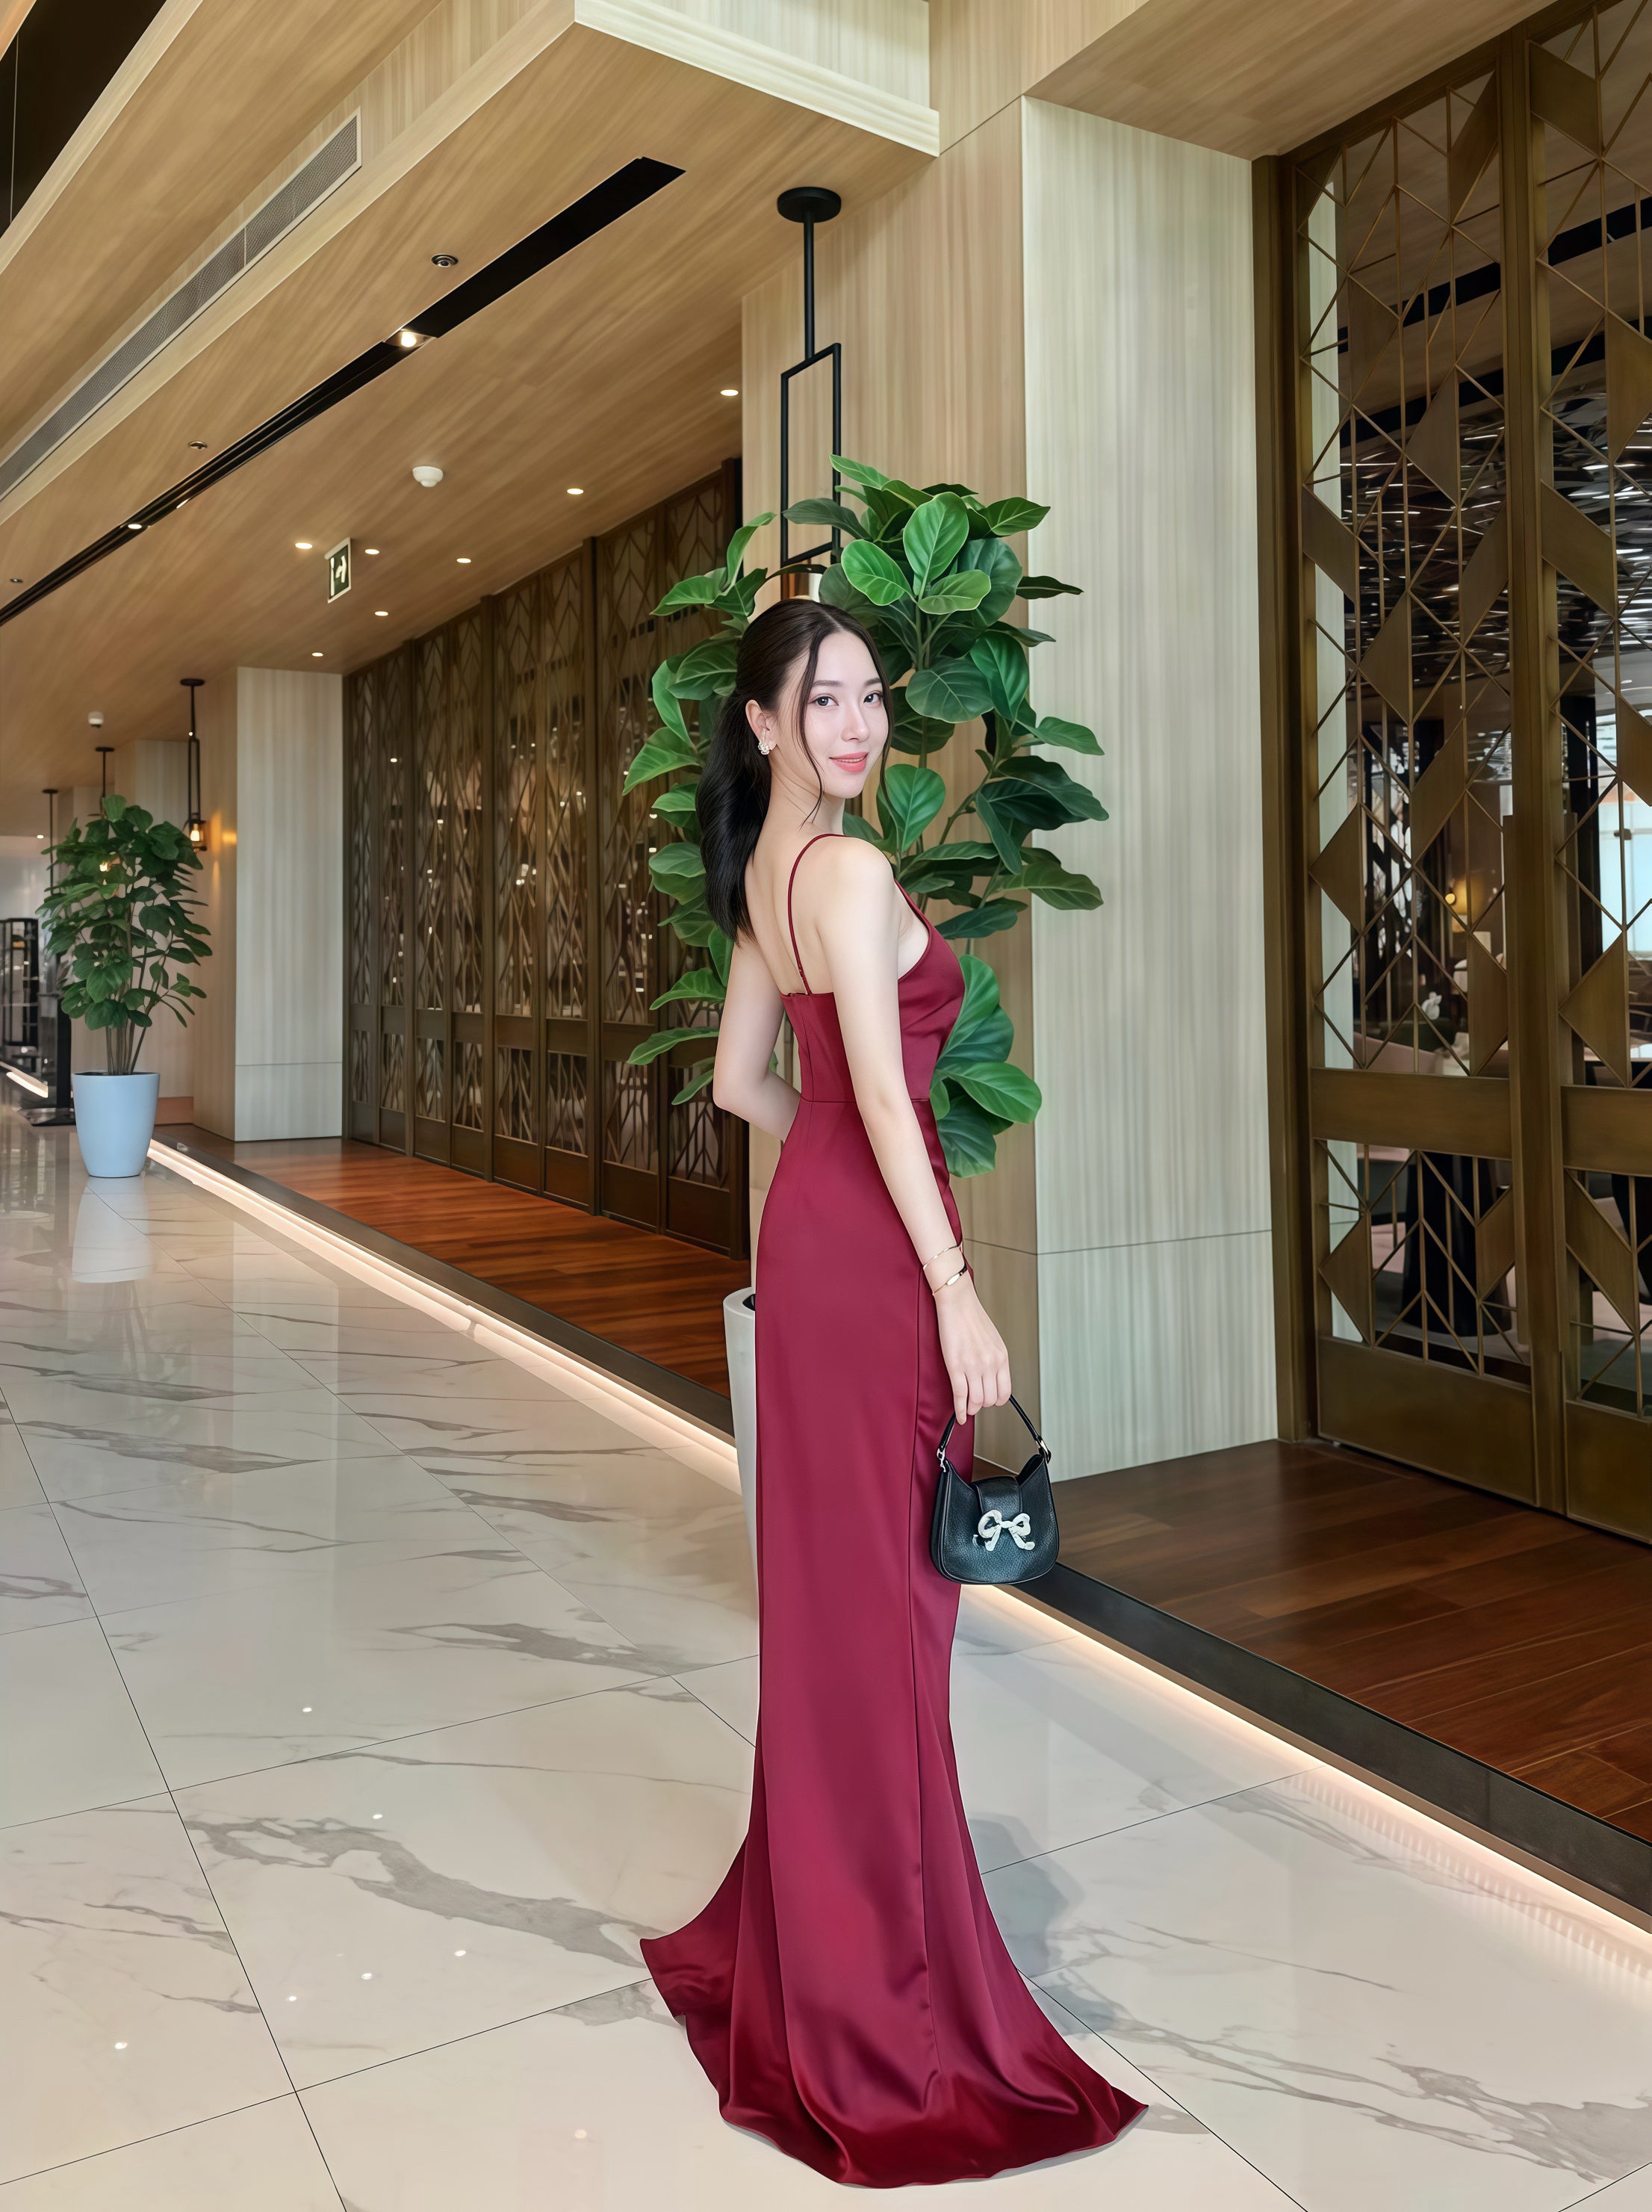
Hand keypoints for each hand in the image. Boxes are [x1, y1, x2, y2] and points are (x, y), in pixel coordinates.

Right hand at [933, 1275, 1010, 1423]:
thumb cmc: (973, 1318)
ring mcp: (973, 1366)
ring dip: (970, 1408)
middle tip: (974, 1403)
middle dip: (981, 1405)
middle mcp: (990, 1364)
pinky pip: (960, 1396)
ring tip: (966, 1408)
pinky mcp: (955, 1366)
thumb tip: (991, 1379)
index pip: (1004, 1392)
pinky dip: (959, 1410)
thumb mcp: (993, 1341)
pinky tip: (959, 1415)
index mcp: (1001, 1357)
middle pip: (989, 1399)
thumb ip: (995, 1360)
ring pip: (975, 1401)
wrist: (957, 1303)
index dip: (996, 1400)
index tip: (989, 1401)